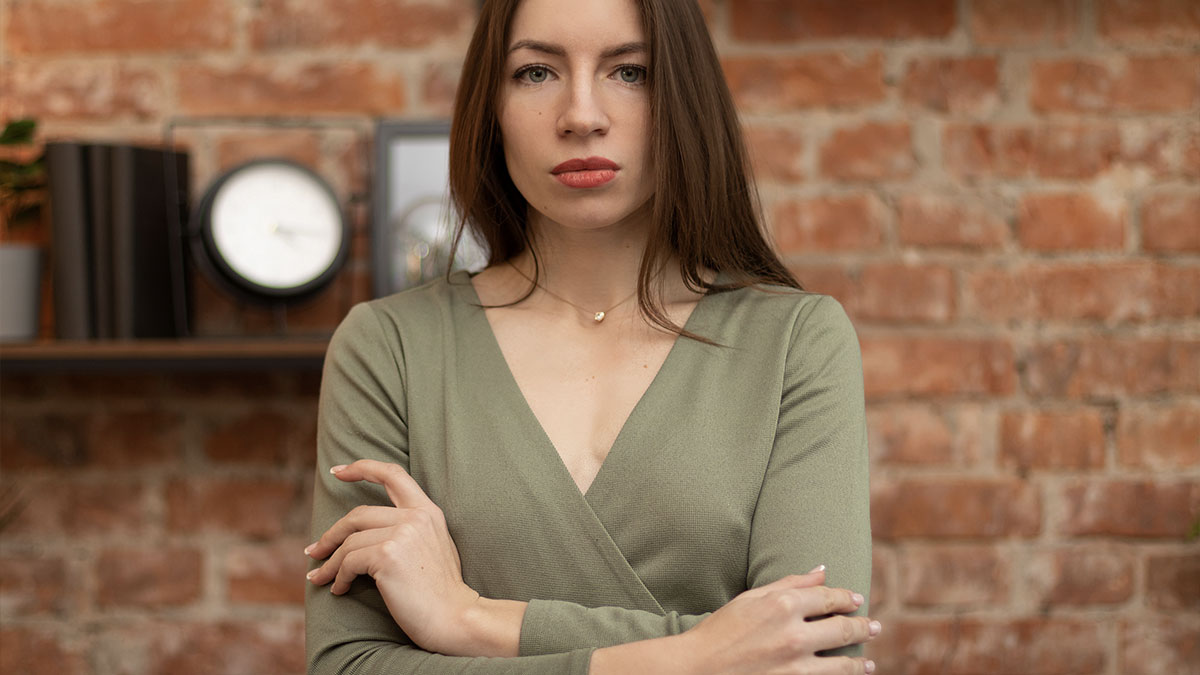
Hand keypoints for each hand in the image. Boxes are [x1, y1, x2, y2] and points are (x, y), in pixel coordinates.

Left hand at [305, 459, 480, 654]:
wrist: (455, 617)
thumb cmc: (441, 592)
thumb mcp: (433, 547)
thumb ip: (409, 530)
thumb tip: (367, 534)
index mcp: (428, 511)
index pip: (393, 474)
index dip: (362, 468)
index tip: (336, 472)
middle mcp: (415, 516)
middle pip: (358, 514)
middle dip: (331, 534)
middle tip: (314, 551)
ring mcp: (402, 534)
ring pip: (349, 541)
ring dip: (330, 562)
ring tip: (320, 578)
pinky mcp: (387, 555)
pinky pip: (349, 562)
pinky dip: (338, 577)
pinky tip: (339, 589)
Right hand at [677, 567, 878, 674]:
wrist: (698, 669)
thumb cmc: (721, 630)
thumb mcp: (751, 598)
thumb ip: (789, 583)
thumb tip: (820, 570)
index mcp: (783, 605)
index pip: (829, 598)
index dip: (847, 598)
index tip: (856, 600)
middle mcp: (794, 635)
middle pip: (843, 629)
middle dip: (864, 627)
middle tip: (874, 627)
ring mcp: (795, 666)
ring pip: (843, 663)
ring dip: (860, 662)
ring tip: (868, 663)